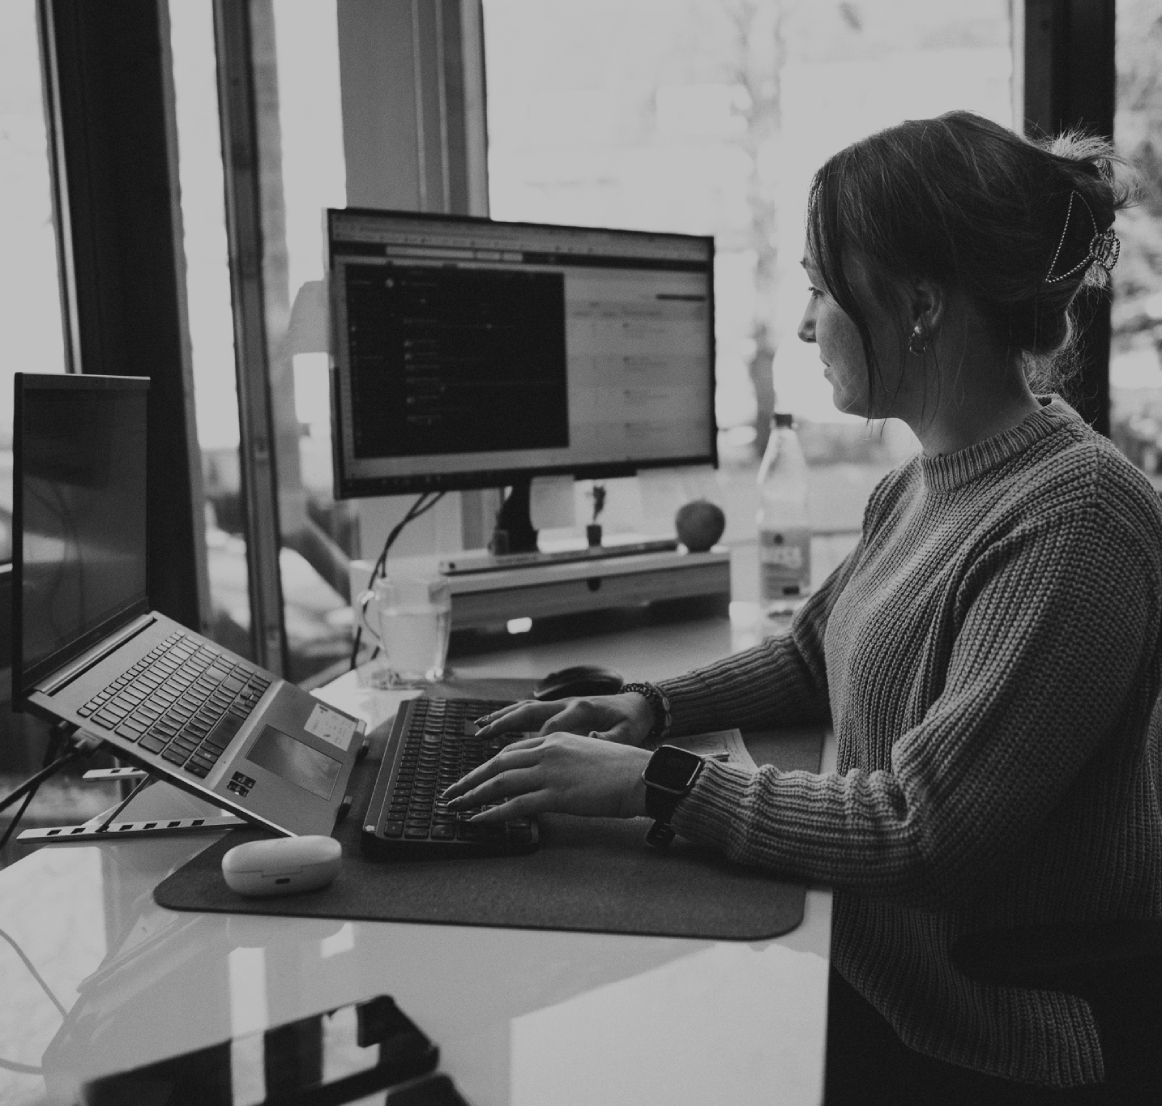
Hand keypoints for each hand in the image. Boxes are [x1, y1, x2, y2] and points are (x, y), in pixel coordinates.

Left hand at [442, 732, 651, 822]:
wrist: (641, 776)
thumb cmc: (622, 769)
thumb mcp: (587, 753)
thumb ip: (563, 761)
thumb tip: (548, 777)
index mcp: (555, 739)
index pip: (512, 752)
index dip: (488, 766)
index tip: (473, 777)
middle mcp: (548, 751)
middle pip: (498, 764)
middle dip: (471, 779)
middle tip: (452, 793)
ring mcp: (550, 772)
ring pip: (500, 783)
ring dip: (474, 796)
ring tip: (457, 807)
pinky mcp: (556, 795)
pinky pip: (516, 805)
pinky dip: (493, 813)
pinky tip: (479, 820)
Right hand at [474, 692, 654, 745]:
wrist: (638, 706)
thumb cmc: (631, 723)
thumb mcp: (626, 734)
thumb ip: (608, 740)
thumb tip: (592, 742)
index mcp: (581, 710)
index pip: (551, 727)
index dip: (534, 746)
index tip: (519, 762)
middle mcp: (565, 704)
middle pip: (528, 713)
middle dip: (503, 725)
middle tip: (482, 735)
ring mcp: (560, 704)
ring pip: (524, 710)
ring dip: (500, 719)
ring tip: (478, 729)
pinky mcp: (558, 709)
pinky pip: (529, 712)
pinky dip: (510, 717)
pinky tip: (494, 726)